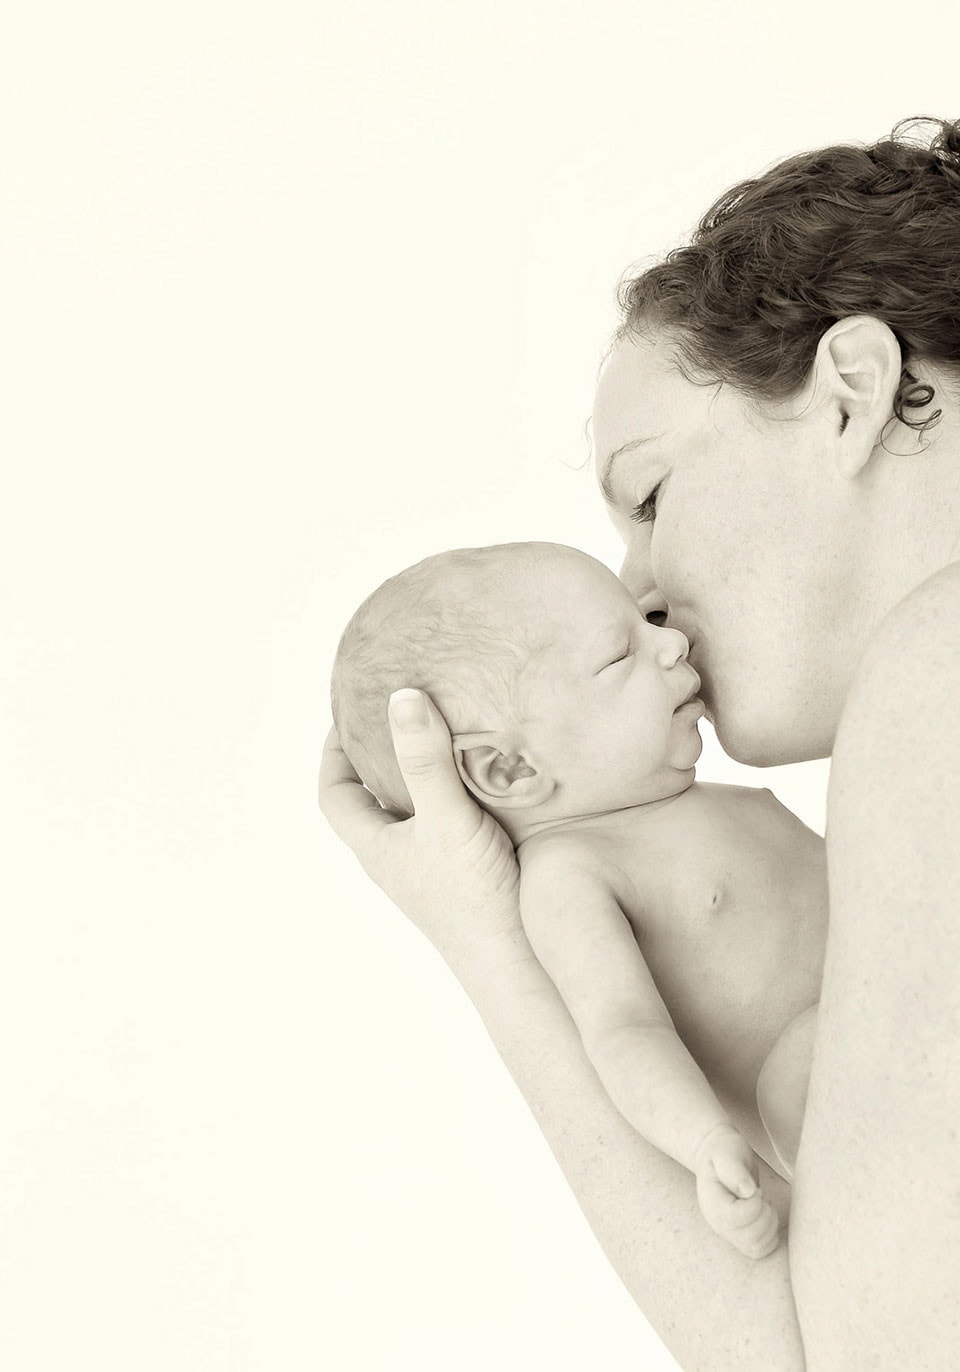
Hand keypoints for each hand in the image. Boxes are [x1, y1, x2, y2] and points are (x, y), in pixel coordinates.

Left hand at [319, 689, 524, 977]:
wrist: (521, 964)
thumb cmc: (474, 902)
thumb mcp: (447, 820)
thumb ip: (425, 762)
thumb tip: (401, 699)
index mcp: (379, 847)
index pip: (336, 795)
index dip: (333, 754)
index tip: (349, 714)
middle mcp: (403, 859)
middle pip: (376, 800)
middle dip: (383, 755)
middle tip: (404, 713)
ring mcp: (437, 869)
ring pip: (421, 811)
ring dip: (427, 773)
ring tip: (448, 731)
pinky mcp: (473, 873)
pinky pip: (457, 822)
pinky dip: (464, 793)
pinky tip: (494, 775)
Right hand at [694, 1126, 779, 1259]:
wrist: (718, 1157)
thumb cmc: (724, 1151)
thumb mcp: (726, 1152)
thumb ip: (733, 1169)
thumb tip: (748, 1191)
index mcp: (712, 1203)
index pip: (735, 1218)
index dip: (754, 1205)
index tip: (756, 1188)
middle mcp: (718, 1223)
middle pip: (748, 1237)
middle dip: (765, 1216)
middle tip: (762, 1196)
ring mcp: (729, 1233)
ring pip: (755, 1248)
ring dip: (769, 1226)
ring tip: (765, 1205)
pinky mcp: (740, 1237)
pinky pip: (759, 1251)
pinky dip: (770, 1237)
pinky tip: (766, 1215)